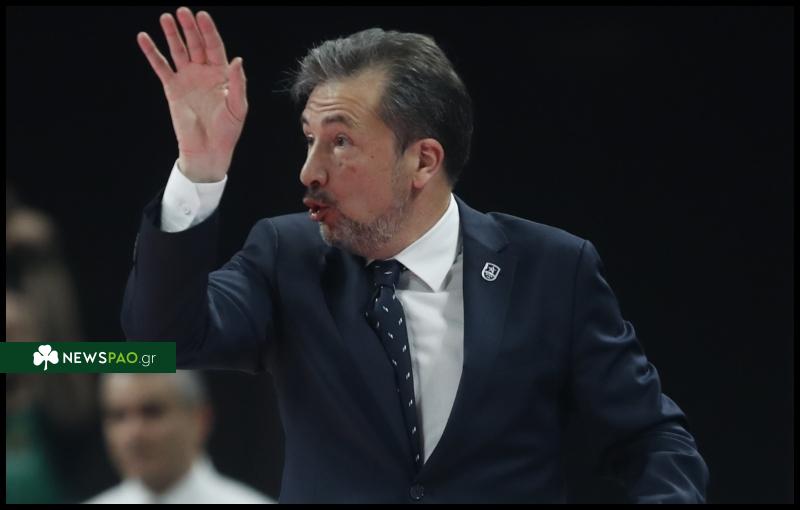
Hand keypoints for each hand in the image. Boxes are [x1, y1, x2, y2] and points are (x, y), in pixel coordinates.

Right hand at [137, 7, 247, 181]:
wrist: (208, 150)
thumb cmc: (228, 131)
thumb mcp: (238, 107)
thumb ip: (238, 83)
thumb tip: (238, 59)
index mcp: (222, 74)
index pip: (215, 47)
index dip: (209, 31)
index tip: (202, 16)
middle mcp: (204, 72)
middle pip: (196, 44)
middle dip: (190, 28)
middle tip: (183, 11)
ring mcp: (187, 78)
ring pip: (178, 51)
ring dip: (172, 34)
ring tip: (166, 17)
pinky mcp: (172, 88)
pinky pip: (161, 66)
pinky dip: (152, 52)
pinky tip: (144, 38)